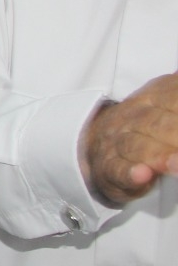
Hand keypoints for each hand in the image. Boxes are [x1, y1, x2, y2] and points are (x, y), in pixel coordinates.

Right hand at [82, 73, 177, 205]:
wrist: (96, 143)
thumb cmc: (147, 126)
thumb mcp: (165, 102)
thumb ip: (173, 90)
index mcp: (153, 97)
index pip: (170, 98)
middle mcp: (132, 117)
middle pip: (155, 124)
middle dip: (175, 135)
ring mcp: (116, 142)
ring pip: (136, 146)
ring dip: (158, 156)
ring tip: (175, 165)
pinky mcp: (108, 168)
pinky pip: (116, 169)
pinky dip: (129, 174)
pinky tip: (142, 175)